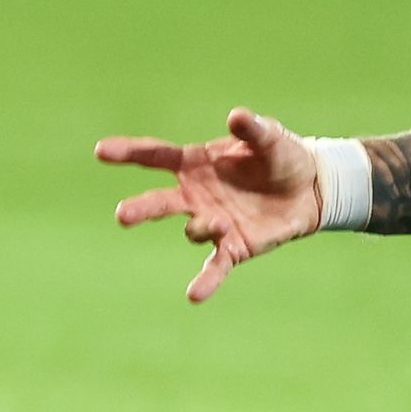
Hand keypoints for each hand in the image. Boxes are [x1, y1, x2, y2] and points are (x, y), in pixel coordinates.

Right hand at [96, 106, 327, 303]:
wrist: (309, 189)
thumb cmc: (281, 156)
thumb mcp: (270, 138)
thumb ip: (253, 130)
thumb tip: (236, 116)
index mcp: (196, 163)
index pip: (156, 157)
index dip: (129, 152)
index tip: (101, 151)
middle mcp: (196, 195)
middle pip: (160, 202)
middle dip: (141, 208)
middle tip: (122, 216)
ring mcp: (212, 222)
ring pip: (192, 230)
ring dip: (201, 227)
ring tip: (217, 223)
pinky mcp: (232, 248)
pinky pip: (214, 266)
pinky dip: (205, 281)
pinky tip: (194, 296)